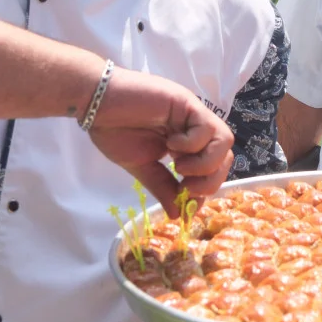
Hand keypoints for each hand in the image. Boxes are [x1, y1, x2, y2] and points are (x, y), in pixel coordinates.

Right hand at [88, 67, 233, 216]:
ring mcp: (193, 116)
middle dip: (210, 180)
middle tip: (185, 186)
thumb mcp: (141, 167)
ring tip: (179, 167)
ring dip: (205, 164)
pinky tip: (170, 144)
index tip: (185, 203)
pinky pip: (207, 129)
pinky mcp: (187, 104)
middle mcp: (195, 129)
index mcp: (186, 144)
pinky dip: (192, 144)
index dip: (205, 189)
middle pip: (226, 157)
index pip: (213, 169)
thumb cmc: (114, 130)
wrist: (96, 104)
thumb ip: (163, 188)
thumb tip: (178, 217)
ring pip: (225, 142)